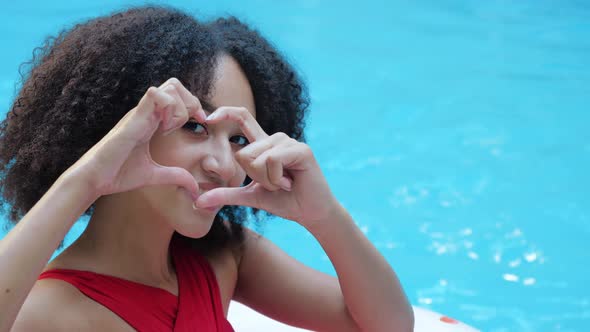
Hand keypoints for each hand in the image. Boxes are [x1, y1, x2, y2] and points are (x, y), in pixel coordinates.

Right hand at [66, 78, 205, 199]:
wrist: (95, 179)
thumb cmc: (118, 174)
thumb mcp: (154, 175)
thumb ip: (175, 176)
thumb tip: (195, 188)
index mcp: (152, 121)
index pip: (177, 96)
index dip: (194, 106)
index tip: (201, 123)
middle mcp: (146, 113)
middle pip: (175, 85)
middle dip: (190, 102)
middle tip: (189, 124)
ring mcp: (139, 113)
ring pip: (169, 88)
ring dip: (179, 107)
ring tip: (171, 129)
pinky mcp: (133, 119)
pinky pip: (156, 96)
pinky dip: (168, 108)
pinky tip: (164, 129)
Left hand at [194, 107, 338, 226]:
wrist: (310, 213)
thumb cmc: (284, 202)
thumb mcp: (250, 197)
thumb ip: (226, 195)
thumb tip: (198, 202)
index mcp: (262, 145)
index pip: (241, 117)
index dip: (224, 112)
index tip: (206, 119)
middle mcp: (275, 139)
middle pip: (243, 153)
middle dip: (254, 178)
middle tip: (274, 184)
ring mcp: (288, 142)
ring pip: (257, 159)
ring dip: (266, 181)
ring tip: (283, 184)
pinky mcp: (300, 149)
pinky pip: (272, 161)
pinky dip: (276, 179)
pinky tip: (290, 183)